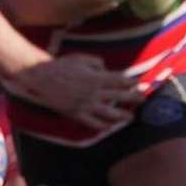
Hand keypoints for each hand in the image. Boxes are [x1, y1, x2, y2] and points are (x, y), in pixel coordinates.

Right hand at [4, 55, 139, 130]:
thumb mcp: (82, 59)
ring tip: (130, 117)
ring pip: (109, 113)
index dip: (131, 82)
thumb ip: (97, 63)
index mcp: (96, 78)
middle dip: (133, 98)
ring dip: (122, 116)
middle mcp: (94, 93)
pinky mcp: (77, 114)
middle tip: (142, 99)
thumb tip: (106, 69)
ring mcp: (86, 105)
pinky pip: (92, 123)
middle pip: (118, 97)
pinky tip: (109, 127)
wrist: (43, 78)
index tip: (139, 83)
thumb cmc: (62, 65)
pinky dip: (102, 126)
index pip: (119, 81)